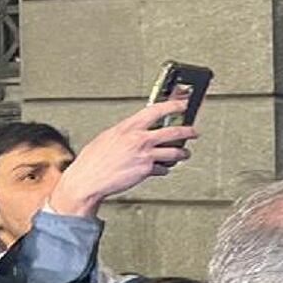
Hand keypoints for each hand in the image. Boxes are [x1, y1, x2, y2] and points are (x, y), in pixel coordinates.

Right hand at [48, 100, 199, 216]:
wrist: (89, 178)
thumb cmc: (94, 159)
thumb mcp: (108, 136)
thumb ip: (126, 132)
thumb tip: (137, 130)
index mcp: (128, 127)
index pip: (156, 110)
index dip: (173, 105)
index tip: (183, 104)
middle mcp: (139, 138)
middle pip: (174, 131)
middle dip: (188, 131)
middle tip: (194, 131)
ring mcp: (145, 154)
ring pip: (175, 152)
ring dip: (183, 153)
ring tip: (185, 154)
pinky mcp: (147, 170)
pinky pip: (163, 169)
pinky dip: (164, 169)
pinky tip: (161, 169)